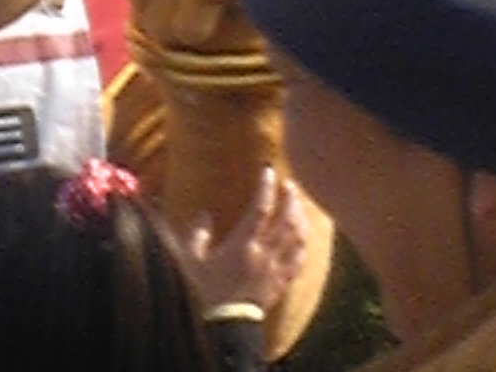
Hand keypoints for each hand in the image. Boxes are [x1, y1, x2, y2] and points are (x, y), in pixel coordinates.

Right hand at [190, 166, 307, 314]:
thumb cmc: (206, 290)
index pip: (260, 209)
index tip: (268, 170)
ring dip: (301, 218)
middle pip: (286, 221)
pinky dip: (304, 244)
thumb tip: (204, 214)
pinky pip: (299, 260)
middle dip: (291, 199)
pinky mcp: (281, 283)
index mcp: (242, 245)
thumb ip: (197, 234)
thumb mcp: (192, 260)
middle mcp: (263, 254)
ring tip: (298, 205)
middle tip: (289, 184)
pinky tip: (303, 235)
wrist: (225, 325)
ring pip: (297, 239)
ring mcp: (275, 270)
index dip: (266, 187)